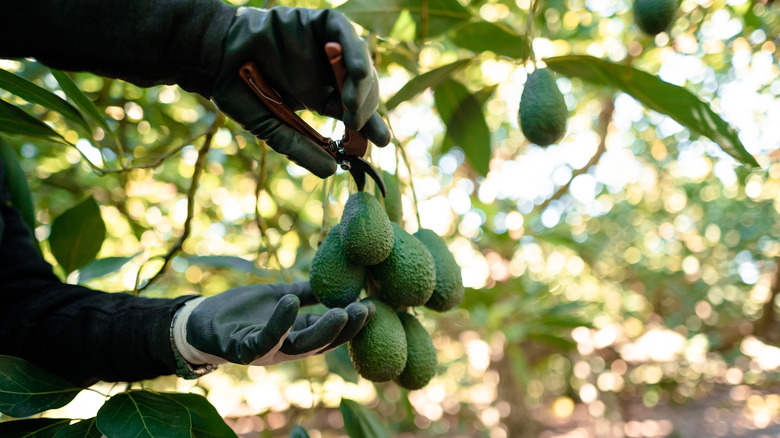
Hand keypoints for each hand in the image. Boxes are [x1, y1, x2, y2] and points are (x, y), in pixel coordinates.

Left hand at [172, 282, 371, 366]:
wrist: (200, 320)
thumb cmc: (240, 311)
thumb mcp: (277, 297)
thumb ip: (303, 293)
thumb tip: (329, 280)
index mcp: (296, 335)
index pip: (331, 333)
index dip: (352, 323)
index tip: (373, 304)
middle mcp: (286, 347)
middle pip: (322, 343)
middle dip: (346, 328)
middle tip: (366, 309)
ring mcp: (267, 351)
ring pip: (300, 346)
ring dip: (322, 330)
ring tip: (340, 311)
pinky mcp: (244, 349)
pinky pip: (265, 339)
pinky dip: (280, 323)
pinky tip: (292, 302)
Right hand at [211, 6, 390, 177]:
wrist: (211, 57)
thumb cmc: (239, 91)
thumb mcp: (273, 127)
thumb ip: (300, 146)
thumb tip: (330, 171)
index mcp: (322, 95)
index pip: (354, 110)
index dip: (370, 125)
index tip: (380, 142)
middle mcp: (328, 70)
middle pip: (361, 87)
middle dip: (366, 107)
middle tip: (357, 124)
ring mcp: (324, 45)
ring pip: (358, 60)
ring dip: (362, 83)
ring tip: (353, 105)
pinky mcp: (316, 23)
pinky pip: (343, 31)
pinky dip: (352, 50)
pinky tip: (355, 72)